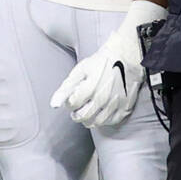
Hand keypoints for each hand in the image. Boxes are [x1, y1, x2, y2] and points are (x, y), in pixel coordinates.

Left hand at [50, 0, 165, 127]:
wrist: (126, 56)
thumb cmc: (101, 62)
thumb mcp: (81, 70)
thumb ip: (66, 88)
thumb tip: (54, 105)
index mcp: (90, 87)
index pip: (72, 105)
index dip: (70, 102)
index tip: (73, 98)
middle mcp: (102, 98)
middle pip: (83, 117)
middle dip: (77, 114)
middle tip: (79, 107)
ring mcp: (115, 104)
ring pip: (96, 122)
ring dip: (89, 119)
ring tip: (89, 110)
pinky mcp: (125, 107)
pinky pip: (111, 122)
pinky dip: (104, 119)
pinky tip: (101, 111)